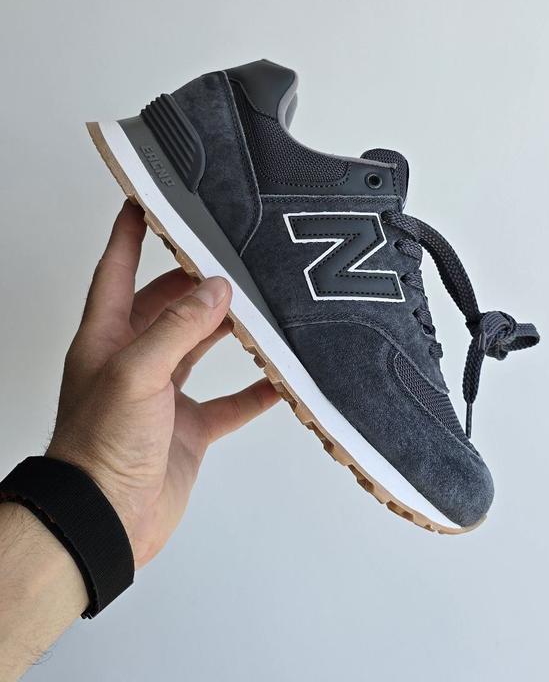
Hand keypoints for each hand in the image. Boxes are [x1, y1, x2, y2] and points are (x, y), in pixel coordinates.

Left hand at [47, 201, 278, 566]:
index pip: (116, 270)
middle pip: (167, 306)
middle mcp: (134, 361)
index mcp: (107, 339)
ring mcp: (162, 396)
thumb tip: (216, 290)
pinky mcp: (187, 429)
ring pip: (199, 348)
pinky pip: (228, 403)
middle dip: (195, 282)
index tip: (146, 200)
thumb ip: (177, 328)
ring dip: (227, 329)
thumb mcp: (135, 374)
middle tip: (228, 258)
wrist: (105, 521)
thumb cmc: (98, 449)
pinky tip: (278, 380)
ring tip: (258, 306)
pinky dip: (253, 392)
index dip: (130, 234)